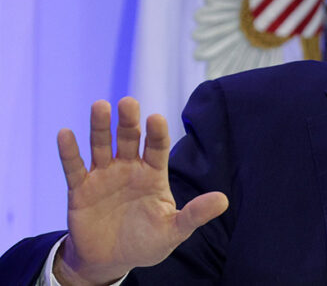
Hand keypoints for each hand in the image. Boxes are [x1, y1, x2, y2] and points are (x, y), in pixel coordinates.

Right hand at [53, 97, 228, 284]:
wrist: (112, 261)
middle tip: (128, 102)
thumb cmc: (146, 242)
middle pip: (128, 139)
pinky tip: (65, 133)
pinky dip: (69, 151)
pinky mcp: (80, 189)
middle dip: (128, 121)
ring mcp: (104, 176)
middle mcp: (128, 169)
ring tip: (100, 106)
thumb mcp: (173, 231)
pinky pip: (74, 167)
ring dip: (99, 127)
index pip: (156, 148)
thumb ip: (194, 215)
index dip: (156, 133)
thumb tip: (224, 200)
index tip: (156, 118)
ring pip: (101, 146)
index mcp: (153, 174)